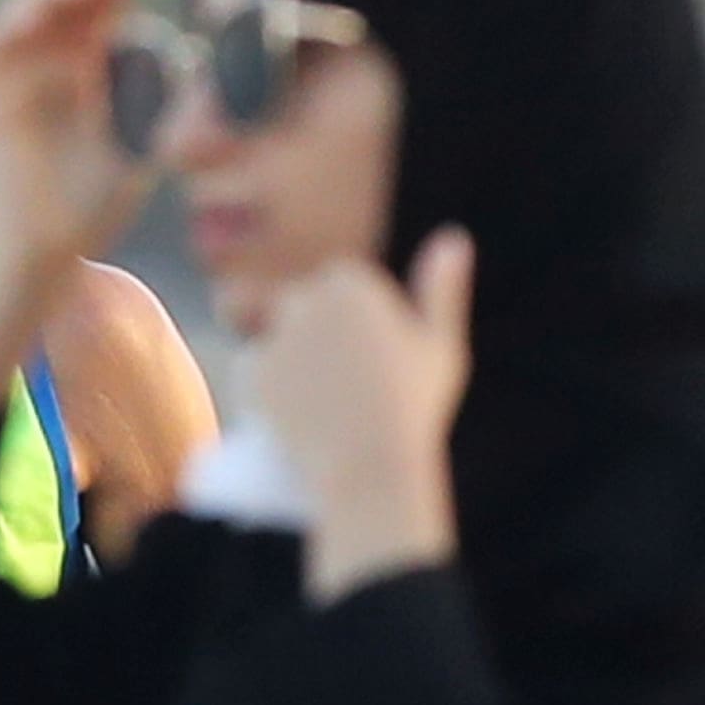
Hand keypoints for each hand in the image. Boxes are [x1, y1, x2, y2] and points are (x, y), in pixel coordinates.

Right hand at [0, 0, 161, 275]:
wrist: (44, 253)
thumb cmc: (93, 207)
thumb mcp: (141, 147)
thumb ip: (164, 108)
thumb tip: (198, 63)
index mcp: (91, 65)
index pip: (106, 5)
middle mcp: (52, 59)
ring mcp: (16, 75)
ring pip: (30, 11)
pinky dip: (10, 24)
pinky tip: (37, 8)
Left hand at [242, 229, 474, 599]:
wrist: (370, 468)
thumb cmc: (413, 411)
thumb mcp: (440, 348)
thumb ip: (442, 290)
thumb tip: (453, 236)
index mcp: (353, 282)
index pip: (338, 286)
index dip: (353, 325)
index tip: (369, 363)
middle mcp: (308, 297)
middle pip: (298, 306)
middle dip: (313, 338)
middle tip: (340, 388)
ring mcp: (275, 333)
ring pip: (271, 336)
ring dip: (286, 361)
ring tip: (317, 402)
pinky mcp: (251, 369)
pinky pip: (251, 370)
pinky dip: (265, 391)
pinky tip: (294, 414)